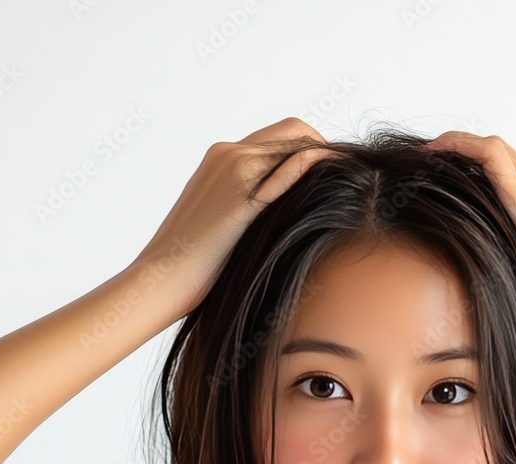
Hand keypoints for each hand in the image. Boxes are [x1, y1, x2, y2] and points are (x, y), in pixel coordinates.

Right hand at [127, 117, 339, 324]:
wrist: (159, 281)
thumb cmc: (189, 271)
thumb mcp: (223, 232)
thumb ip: (248, 217)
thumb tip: (280, 231)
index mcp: (220, 161)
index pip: (278, 139)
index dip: (308, 153)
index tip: (331, 179)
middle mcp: (228, 154)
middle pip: (293, 130)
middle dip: (326, 149)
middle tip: (351, 180)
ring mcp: (235, 168)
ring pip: (298, 139)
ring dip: (330, 156)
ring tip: (355, 181)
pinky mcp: (244, 192)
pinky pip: (294, 164)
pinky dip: (323, 165)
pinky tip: (345, 181)